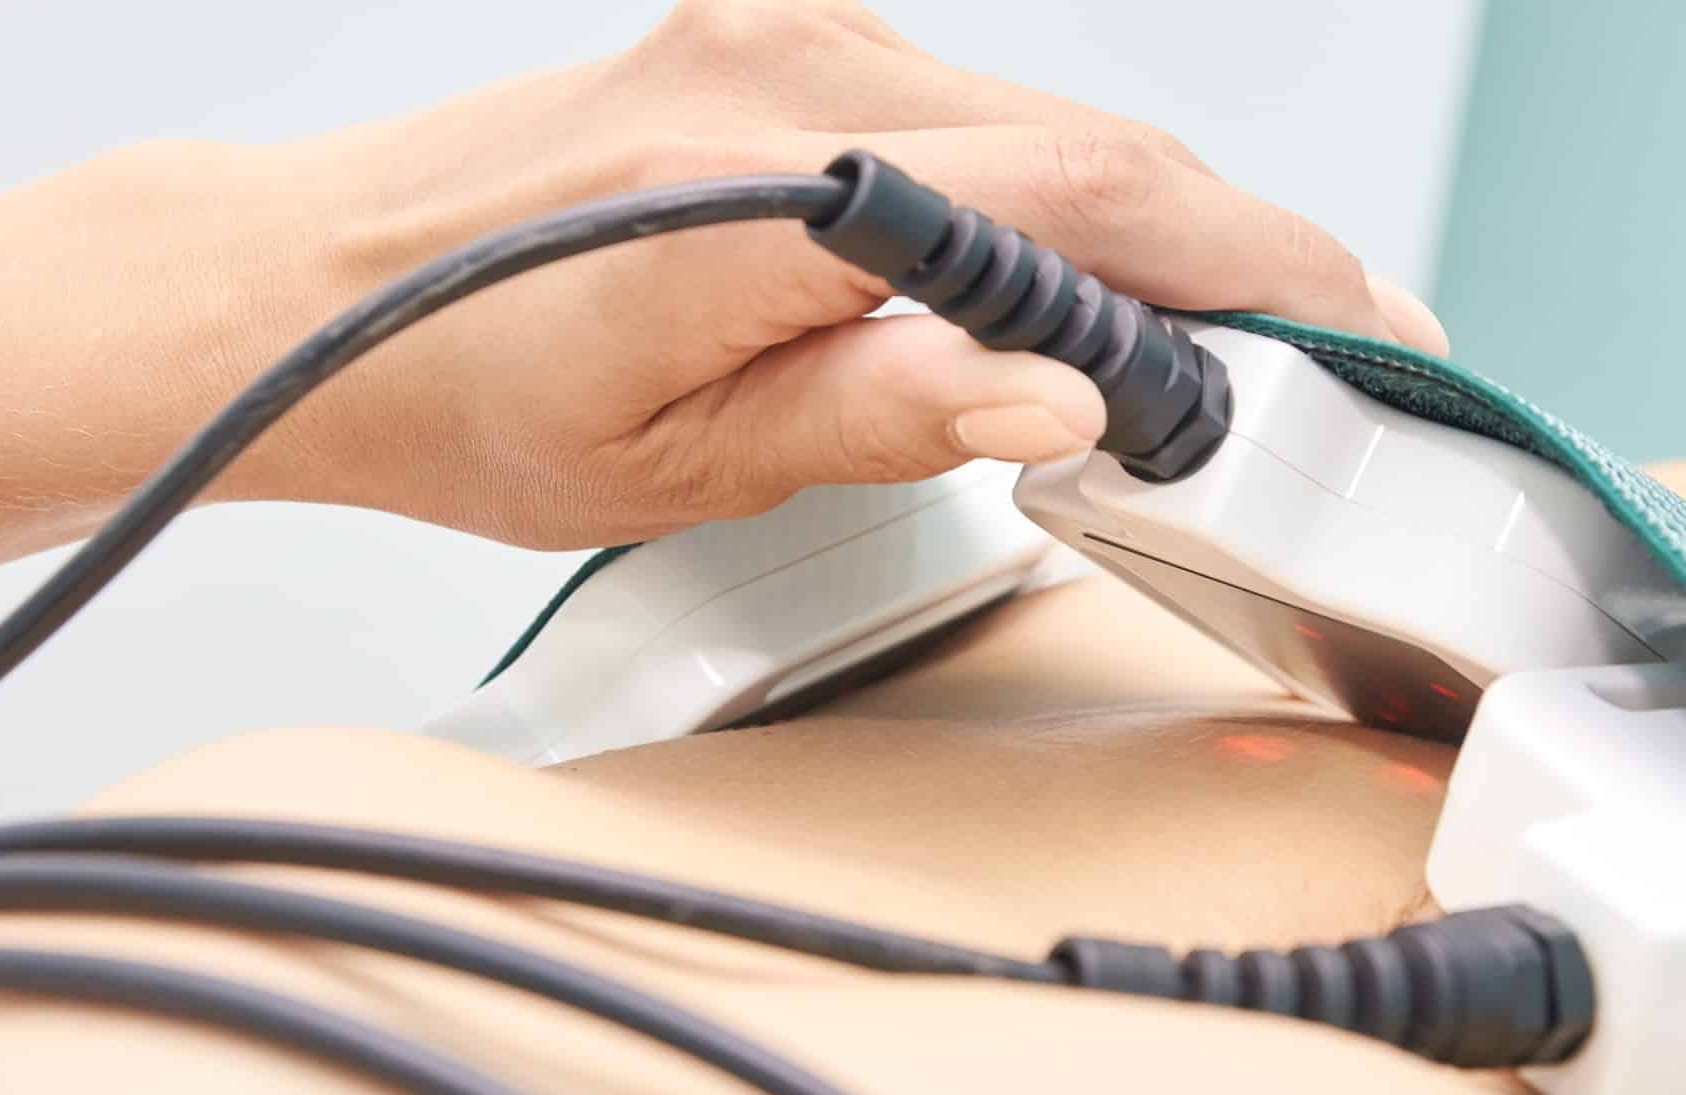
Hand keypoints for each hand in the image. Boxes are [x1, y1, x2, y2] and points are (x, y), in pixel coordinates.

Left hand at [0, 0, 1449, 557]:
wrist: (324, 292)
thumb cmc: (470, 391)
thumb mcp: (682, 462)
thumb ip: (886, 414)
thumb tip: (1062, 400)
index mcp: (776, 177)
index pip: (1095, 200)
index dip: (1260, 265)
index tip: (1361, 335)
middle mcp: (796, 69)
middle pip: (1104, 146)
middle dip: (1238, 255)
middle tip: (1317, 363)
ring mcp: (792, 38)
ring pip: (1054, 125)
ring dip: (1154, 230)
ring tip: (1211, 348)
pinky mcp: (783, 46)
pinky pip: (984, 117)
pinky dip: (1064, 198)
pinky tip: (1078, 279)